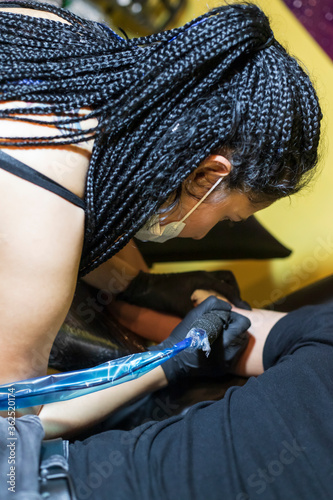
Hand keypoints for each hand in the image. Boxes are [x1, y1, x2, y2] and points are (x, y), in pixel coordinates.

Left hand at [117, 270, 250, 317]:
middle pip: (226, 279)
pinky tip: (213, 307)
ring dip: (225, 292)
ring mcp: (196, 278)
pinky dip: (216, 294)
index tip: (246, 310)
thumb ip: (197, 315)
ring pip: (217, 282)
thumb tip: (211, 326)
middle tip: (237, 306)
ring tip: (228, 307)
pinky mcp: (190, 283)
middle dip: (234, 291)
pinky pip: (209, 286)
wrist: (143, 288)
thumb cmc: (161, 295)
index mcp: (203, 279)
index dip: (238, 299)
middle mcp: (202, 276)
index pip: (227, 287)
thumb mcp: (179, 306)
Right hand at [149, 296, 250, 383]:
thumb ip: (213, 305)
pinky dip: (228, 348)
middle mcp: (229, 354)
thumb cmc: (183, 335)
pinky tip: (216, 346)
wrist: (173, 360)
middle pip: (244, 334)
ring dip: (233, 338)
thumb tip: (229, 307)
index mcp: (225, 339)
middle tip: (220, 327)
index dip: (235, 317)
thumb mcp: (194, 314)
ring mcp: (227, 363)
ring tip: (218, 336)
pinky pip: (234, 355)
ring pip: (240, 345)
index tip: (224, 318)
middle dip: (234, 328)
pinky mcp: (224, 369)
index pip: (244, 324)